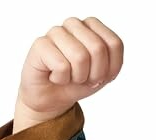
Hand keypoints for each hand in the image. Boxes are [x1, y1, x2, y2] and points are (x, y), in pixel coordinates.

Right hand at [13, 16, 123, 131]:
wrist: (51, 98)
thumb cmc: (76, 83)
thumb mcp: (103, 76)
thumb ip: (111, 62)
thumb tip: (98, 51)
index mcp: (92, 26)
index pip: (114, 44)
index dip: (109, 68)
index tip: (98, 75)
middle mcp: (74, 24)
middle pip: (98, 49)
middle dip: (93, 74)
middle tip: (82, 78)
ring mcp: (56, 32)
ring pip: (80, 57)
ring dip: (77, 77)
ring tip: (68, 76)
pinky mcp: (41, 44)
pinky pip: (62, 67)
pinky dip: (61, 79)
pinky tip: (54, 76)